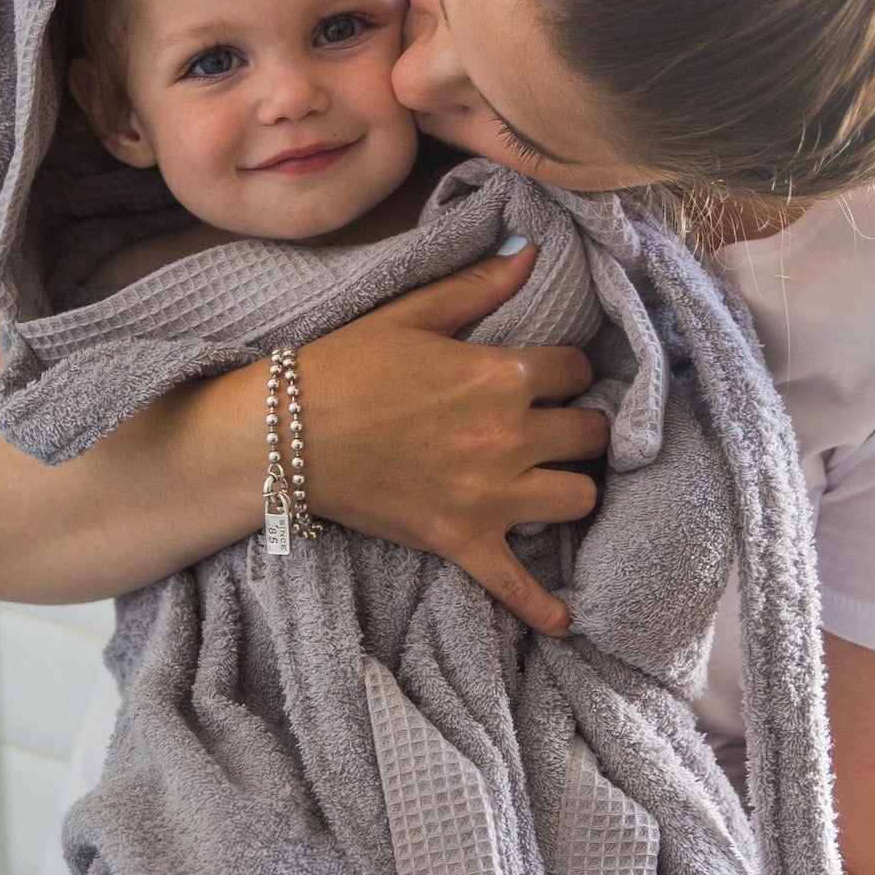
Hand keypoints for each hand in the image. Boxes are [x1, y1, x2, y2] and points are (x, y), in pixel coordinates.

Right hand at [297, 240, 607, 634]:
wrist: (284, 434)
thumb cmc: (344, 365)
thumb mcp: (413, 313)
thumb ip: (478, 286)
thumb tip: (532, 253)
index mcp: (501, 376)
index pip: (578, 370)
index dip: (568, 371)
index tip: (552, 376)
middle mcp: (508, 436)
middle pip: (590, 435)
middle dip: (580, 427)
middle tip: (556, 427)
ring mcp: (490, 495)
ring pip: (578, 499)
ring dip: (571, 488)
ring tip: (551, 480)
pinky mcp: (461, 541)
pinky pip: (517, 583)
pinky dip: (543, 606)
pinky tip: (565, 621)